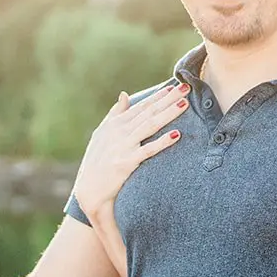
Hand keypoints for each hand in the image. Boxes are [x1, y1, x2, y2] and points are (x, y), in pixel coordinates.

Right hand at [73, 84, 188, 217]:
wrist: (89, 190)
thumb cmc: (97, 161)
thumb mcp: (102, 133)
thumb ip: (115, 114)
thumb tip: (124, 94)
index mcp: (115, 124)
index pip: (142, 106)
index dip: (159, 96)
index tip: (175, 85)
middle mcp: (119, 132)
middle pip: (149, 112)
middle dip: (168, 99)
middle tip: (186, 88)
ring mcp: (123, 146)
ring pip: (150, 126)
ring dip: (168, 113)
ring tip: (184, 104)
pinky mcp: (126, 163)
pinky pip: (148, 150)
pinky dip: (162, 142)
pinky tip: (177, 135)